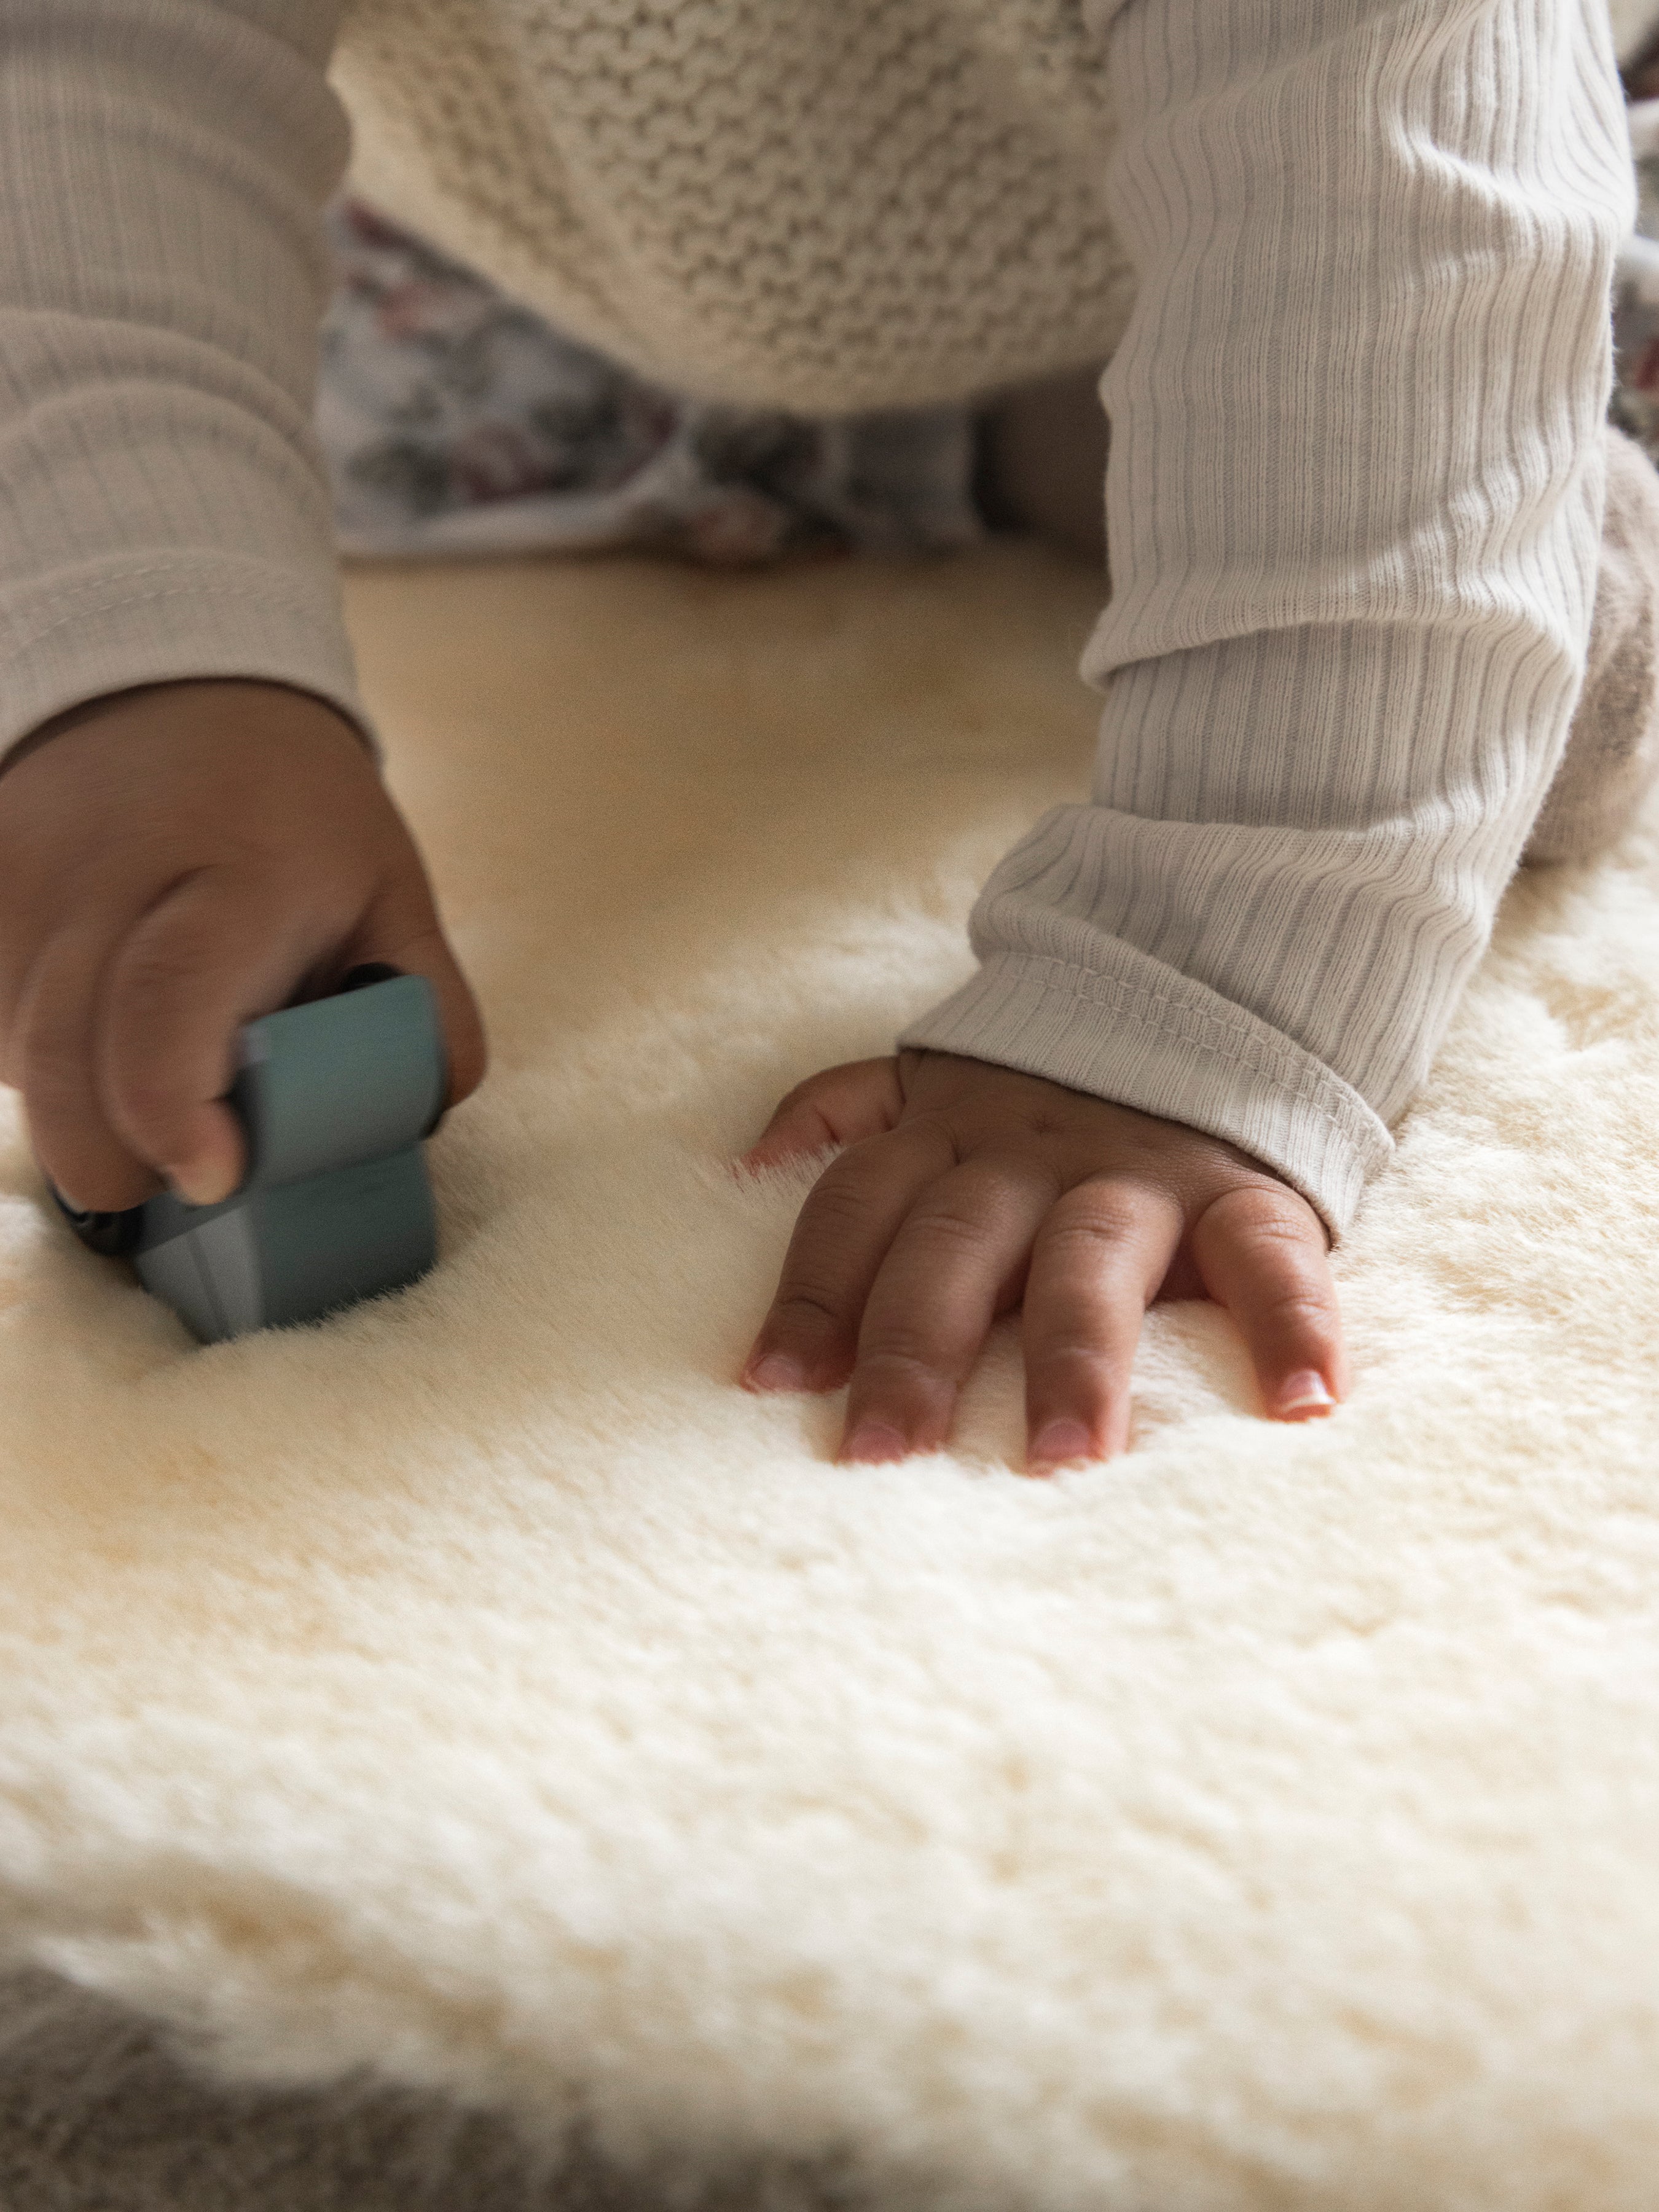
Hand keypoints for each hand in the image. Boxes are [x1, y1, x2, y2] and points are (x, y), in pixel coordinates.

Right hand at [0, 679, 485, 1212]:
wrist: (174, 685)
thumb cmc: (298, 812)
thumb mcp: (391, 893)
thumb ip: (423, 1010)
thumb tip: (420, 1112)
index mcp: (236, 872)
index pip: (165, 1000)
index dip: (171, 1110)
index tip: (212, 1174)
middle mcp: (105, 875)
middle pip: (62, 1059)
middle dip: (116, 1159)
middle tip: (188, 1161)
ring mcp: (16, 882)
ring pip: (16, 1061)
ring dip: (81, 1106)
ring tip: (156, 1060)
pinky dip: (37, 1061)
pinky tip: (95, 1028)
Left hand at [740, 1051, 1344, 1471]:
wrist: (1202, 992)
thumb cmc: (1039, 1089)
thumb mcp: (931, 1079)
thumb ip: (842, 1110)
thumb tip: (746, 1167)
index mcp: (944, 1134)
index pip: (857, 1205)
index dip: (812, 1287)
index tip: (770, 1383)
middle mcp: (1029, 1155)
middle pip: (954, 1243)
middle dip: (912, 1346)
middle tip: (880, 1451)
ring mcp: (1139, 1174)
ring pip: (1091, 1259)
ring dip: (1071, 1358)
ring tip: (1057, 1459)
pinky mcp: (1246, 1191)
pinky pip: (1270, 1256)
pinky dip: (1290, 1324)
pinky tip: (1302, 1404)